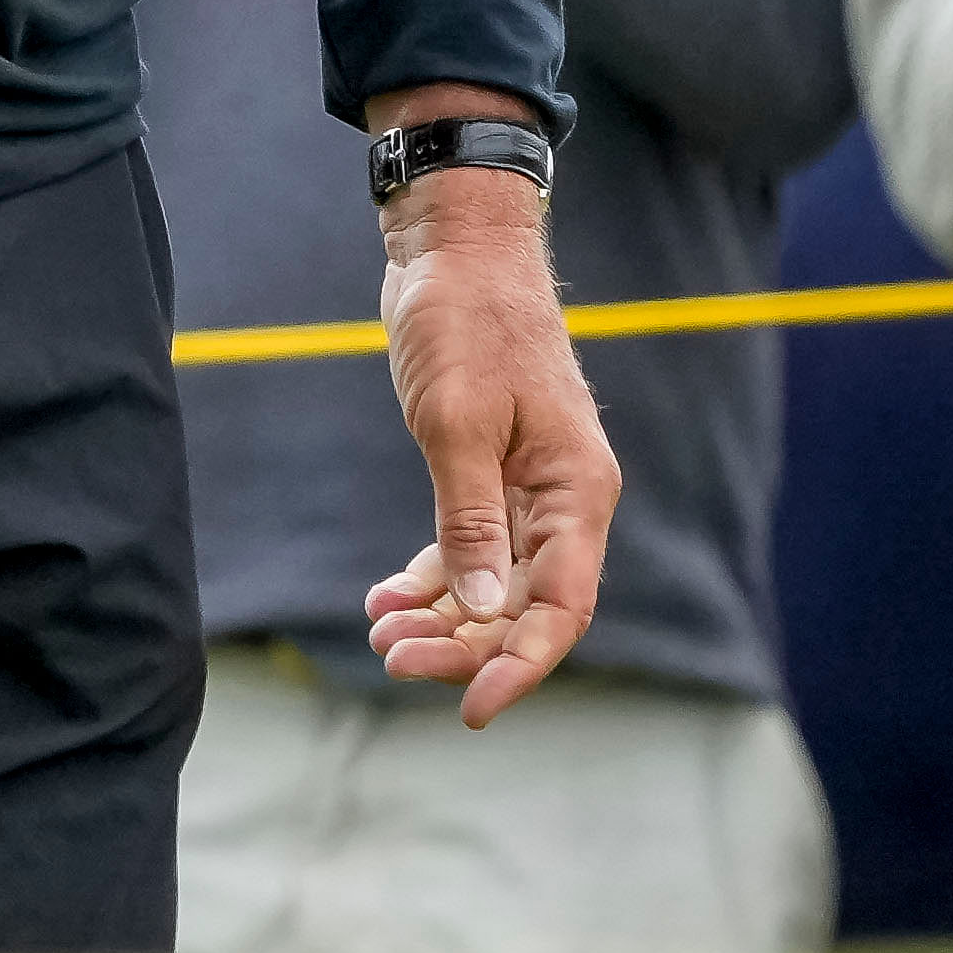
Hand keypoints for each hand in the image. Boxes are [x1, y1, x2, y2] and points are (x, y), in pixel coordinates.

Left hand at [359, 130, 616, 726]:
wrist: (457, 245)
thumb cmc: (464, 320)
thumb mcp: (455, 421)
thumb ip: (469, 519)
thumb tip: (480, 609)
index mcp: (575, 490)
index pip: (561, 606)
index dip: (521, 665)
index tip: (471, 707)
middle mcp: (563, 499)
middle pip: (524, 606)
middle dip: (462, 644)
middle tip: (391, 657)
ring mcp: (529, 489)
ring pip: (494, 585)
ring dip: (440, 618)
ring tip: (378, 633)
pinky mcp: (492, 473)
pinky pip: (470, 549)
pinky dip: (431, 578)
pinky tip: (383, 597)